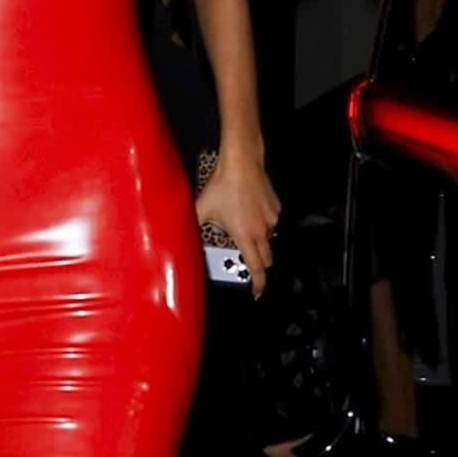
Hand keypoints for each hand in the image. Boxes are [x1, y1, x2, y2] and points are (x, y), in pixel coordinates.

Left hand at [197, 152, 279, 297]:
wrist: (242, 163)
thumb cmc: (222, 186)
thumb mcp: (203, 208)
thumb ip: (195, 225)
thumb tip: (181, 236)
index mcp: (245, 236)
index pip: (257, 268)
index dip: (259, 283)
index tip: (258, 292)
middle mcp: (262, 230)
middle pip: (267, 258)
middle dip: (260, 264)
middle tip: (249, 261)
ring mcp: (271, 219)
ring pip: (269, 238)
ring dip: (259, 240)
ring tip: (243, 228)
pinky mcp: (276, 206)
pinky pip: (271, 221)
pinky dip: (263, 222)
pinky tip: (249, 211)